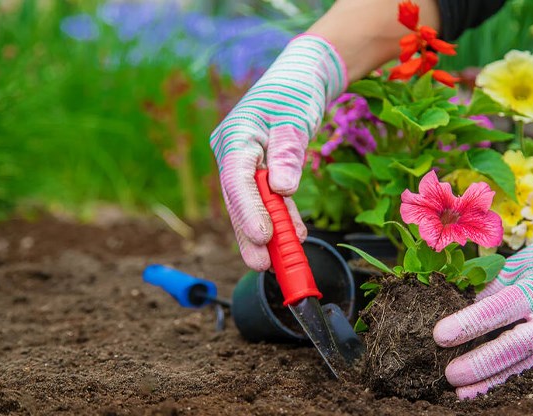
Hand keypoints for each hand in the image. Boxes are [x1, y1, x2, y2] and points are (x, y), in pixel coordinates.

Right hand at [210, 35, 346, 270]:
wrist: (299, 78)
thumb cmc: (295, 92)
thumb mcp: (295, 118)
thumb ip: (288, 153)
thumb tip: (283, 189)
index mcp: (235, 135)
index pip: (236, 179)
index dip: (248, 211)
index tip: (263, 237)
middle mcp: (233, 153)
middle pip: (239, 200)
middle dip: (252, 234)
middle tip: (263, 264)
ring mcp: (244, 165)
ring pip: (252, 205)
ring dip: (268, 233)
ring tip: (280, 262)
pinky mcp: (258, 173)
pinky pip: (267, 200)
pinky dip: (281, 219)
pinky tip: (294, 237)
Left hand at [433, 205, 532, 398]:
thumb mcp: (515, 264)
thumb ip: (489, 287)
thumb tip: (453, 307)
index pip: (499, 309)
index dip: (469, 323)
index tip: (439, 335)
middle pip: (515, 346)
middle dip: (481, 363)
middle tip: (449, 374)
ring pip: (526, 367)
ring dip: (492, 382)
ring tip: (461, 394)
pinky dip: (507, 381)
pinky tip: (483, 390)